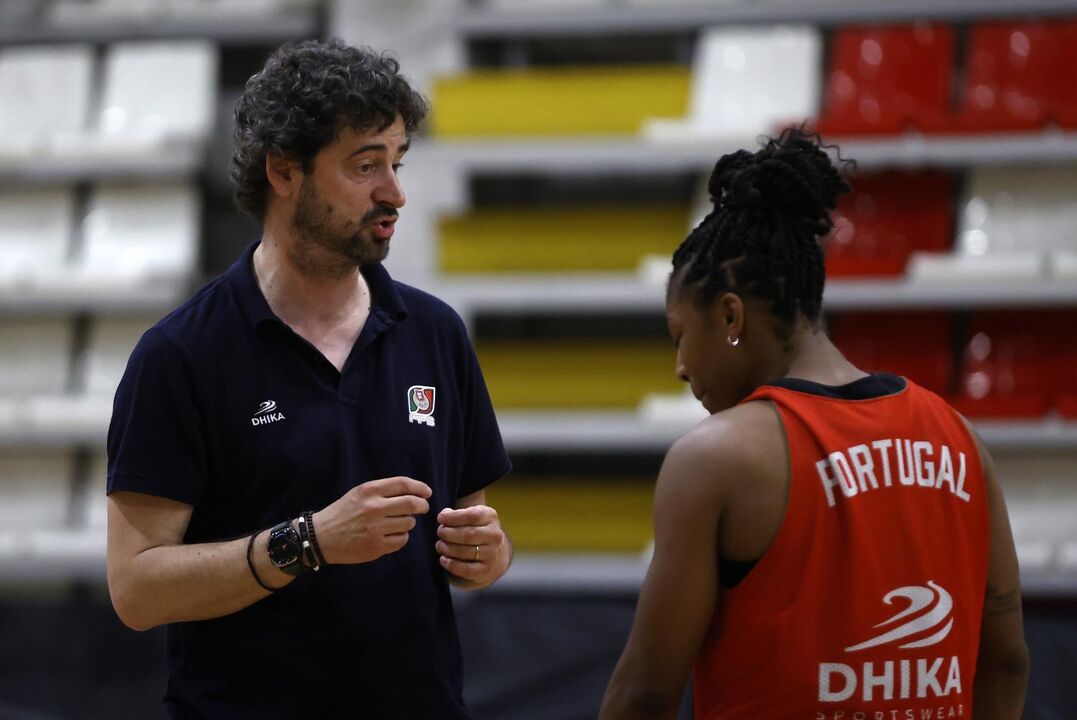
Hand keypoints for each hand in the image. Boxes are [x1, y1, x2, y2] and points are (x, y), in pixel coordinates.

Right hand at [312, 476, 430, 564]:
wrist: (321, 537)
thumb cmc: (343, 512)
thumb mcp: (359, 493)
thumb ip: (383, 491)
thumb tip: (414, 492)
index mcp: (369, 491)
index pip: (403, 484)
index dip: (420, 487)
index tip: (427, 492)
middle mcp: (373, 508)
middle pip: (412, 504)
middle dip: (422, 506)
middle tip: (423, 508)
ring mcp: (375, 528)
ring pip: (409, 523)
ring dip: (409, 523)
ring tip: (397, 523)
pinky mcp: (376, 546)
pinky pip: (402, 540)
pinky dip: (401, 537)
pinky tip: (391, 535)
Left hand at [435, 505, 508, 587]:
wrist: (495, 554)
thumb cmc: (477, 530)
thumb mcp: (472, 517)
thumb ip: (458, 513)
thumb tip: (444, 515)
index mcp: (491, 517)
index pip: (473, 516)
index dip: (454, 517)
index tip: (440, 518)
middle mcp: (495, 536)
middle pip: (468, 534)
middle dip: (448, 533)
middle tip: (440, 532)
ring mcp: (492, 554)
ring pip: (465, 551)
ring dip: (447, 548)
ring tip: (440, 546)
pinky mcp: (485, 571)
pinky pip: (465, 569)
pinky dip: (451, 564)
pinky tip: (444, 559)